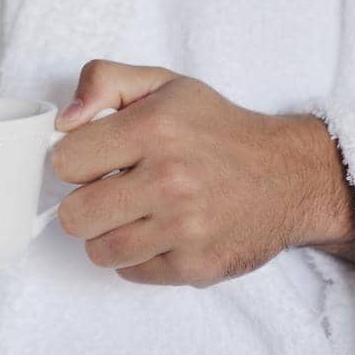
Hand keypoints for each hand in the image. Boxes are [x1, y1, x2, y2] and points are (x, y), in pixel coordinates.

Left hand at [51, 60, 354, 285]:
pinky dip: (138, 257)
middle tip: (109, 191)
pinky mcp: (199, 266)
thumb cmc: (217, 129)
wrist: (291, 175)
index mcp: (154, 129)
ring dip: (107, 234)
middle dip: (83, 203)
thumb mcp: (161, 83)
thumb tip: (64, 121)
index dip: (73, 160)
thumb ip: (102, 80)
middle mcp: (170, 181)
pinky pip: (133, 273)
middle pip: (75, 216)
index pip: (64, 161)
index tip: (94, 159)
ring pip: (100, 251)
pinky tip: (159, 232)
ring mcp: (186, 229)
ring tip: (131, 214)